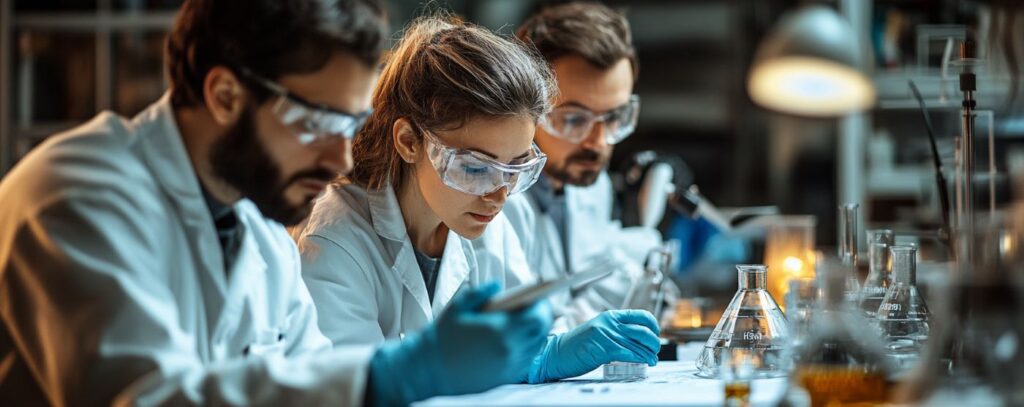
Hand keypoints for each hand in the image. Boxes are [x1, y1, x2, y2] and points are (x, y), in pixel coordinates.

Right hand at [368, 282, 552, 405]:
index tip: (540, 297)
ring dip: (535, 333)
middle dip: (542, 317)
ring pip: (535, 346)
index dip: (542, 305)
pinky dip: (525, 348)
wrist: (429, 369)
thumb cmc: (442, 337)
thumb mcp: (458, 306)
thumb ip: (481, 292)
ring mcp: (508, 366)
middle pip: (541, 331)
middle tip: (536, 308)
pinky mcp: (504, 377)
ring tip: (527, 322)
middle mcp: (509, 350)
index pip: (537, 316)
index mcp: (500, 330)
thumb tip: (498, 285)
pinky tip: (516, 339)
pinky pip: (525, 360)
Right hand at [527, 309, 659, 382]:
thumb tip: (636, 340)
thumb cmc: (577, 346)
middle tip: (655, 351)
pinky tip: (643, 363)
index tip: (655, 335)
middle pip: (643, 330)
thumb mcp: (598, 332)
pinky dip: (639, 359)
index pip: (640, 315)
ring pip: (638, 344)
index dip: (653, 326)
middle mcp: (610, 323)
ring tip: (652, 360)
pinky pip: (629, 354)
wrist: (557, 354)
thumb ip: (614, 332)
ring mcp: (607, 335)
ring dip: (649, 354)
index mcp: (610, 316)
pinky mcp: (604, 349)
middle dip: (654, 342)